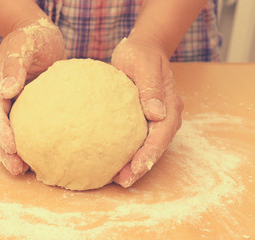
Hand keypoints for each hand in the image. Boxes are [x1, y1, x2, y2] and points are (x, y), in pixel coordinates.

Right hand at [0, 18, 64, 174]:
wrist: (40, 34)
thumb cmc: (31, 37)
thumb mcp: (23, 45)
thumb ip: (15, 65)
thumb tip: (7, 91)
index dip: (1, 131)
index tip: (12, 147)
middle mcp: (3, 98)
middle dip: (5, 150)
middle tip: (18, 169)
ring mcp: (15, 103)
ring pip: (10, 132)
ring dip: (14, 152)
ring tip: (25, 170)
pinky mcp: (30, 106)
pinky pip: (27, 127)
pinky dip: (30, 142)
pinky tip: (40, 154)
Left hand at [111, 38, 183, 186]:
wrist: (141, 48)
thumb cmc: (141, 54)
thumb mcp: (144, 65)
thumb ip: (151, 88)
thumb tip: (156, 114)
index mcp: (170, 105)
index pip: (163, 133)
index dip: (150, 152)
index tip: (136, 166)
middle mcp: (165, 115)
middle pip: (156, 145)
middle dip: (141, 165)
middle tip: (123, 181)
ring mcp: (155, 118)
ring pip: (148, 145)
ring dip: (135, 163)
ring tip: (118, 178)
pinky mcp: (142, 118)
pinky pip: (137, 138)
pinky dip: (128, 152)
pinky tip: (113, 160)